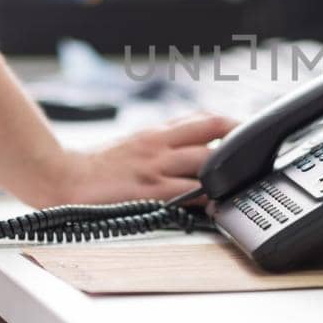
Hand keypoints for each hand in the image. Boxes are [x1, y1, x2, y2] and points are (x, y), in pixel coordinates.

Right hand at [32, 114, 237, 205]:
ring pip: (203, 162)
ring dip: (227, 170)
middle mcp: (159, 145)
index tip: (252, 131)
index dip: (233, 123)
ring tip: (247, 179)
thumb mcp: (135, 143)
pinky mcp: (147, 192)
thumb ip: (165, 141)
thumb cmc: (100, 166)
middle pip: (211, 133)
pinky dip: (205, 198)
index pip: (204, 119)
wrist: (63, 177)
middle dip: (239, 143)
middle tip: (259, 156)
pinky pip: (185, 193)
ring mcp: (155, 168)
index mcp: (157, 132)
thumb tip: (197, 140)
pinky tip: (219, 203)